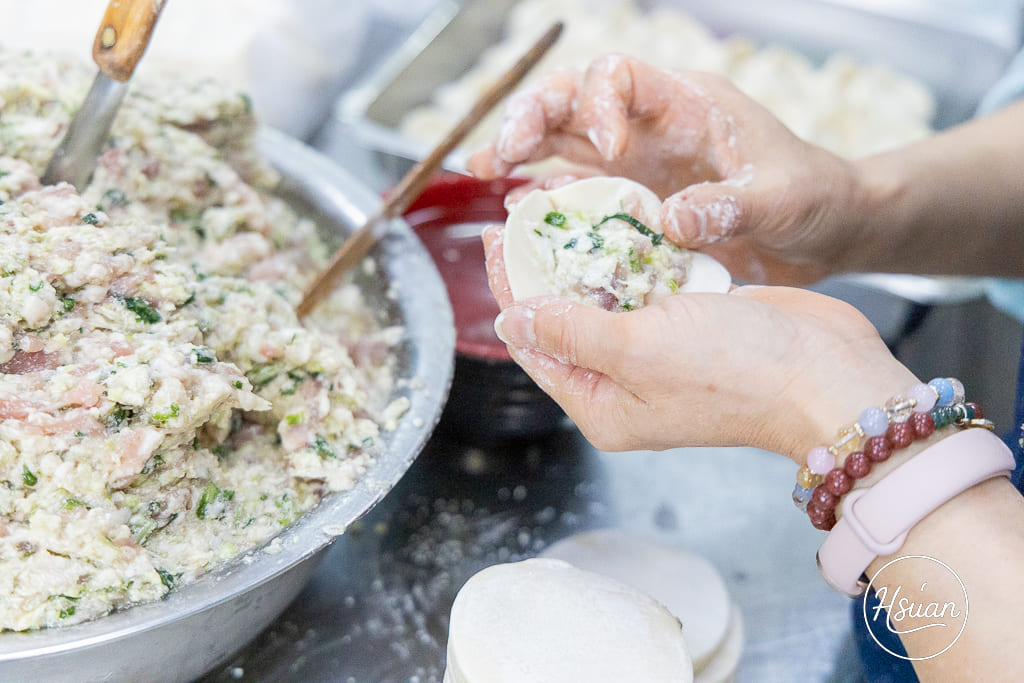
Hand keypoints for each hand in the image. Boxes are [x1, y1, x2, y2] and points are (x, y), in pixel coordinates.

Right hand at [469, 55, 866, 284]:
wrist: (825, 227)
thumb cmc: (813, 197)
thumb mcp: (783, 198)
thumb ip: (729, 207)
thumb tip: (670, 221)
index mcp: (687, 105)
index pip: (621, 77)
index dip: (598, 104)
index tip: (607, 151)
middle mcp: (651, 126)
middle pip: (573, 102)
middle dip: (530, 119)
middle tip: (497, 153)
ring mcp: (637, 162)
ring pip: (563, 141)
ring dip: (520, 153)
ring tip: (482, 171)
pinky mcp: (632, 199)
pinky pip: (576, 190)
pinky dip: (543, 197)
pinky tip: (516, 209)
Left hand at [482, 223, 915, 458]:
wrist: (829, 372)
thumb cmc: (734, 372)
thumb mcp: (636, 350)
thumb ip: (568, 332)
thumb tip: (507, 321)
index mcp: (600, 405)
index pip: (535, 343)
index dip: (510, 289)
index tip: (497, 237)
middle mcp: (624, 383)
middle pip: (565, 319)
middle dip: (544, 269)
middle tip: (527, 214)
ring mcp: (660, 353)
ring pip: (607, 298)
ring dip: (588, 258)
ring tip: (565, 209)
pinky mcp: (692, 323)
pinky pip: (648, 287)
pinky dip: (633, 256)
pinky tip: (616, 220)